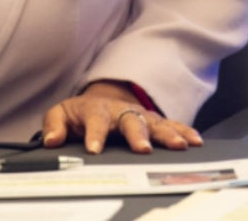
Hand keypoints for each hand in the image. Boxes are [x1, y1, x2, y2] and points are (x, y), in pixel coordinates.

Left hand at [40, 80, 202, 154]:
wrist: (101, 99)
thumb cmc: (82, 112)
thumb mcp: (61, 114)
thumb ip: (54, 125)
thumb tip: (51, 140)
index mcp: (96, 110)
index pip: (94, 121)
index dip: (94, 134)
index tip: (94, 149)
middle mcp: (120, 111)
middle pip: (130, 120)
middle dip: (137, 134)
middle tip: (143, 148)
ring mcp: (139, 115)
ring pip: (154, 123)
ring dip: (167, 134)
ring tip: (179, 145)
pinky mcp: (153, 121)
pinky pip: (172, 124)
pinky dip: (184, 131)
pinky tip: (195, 141)